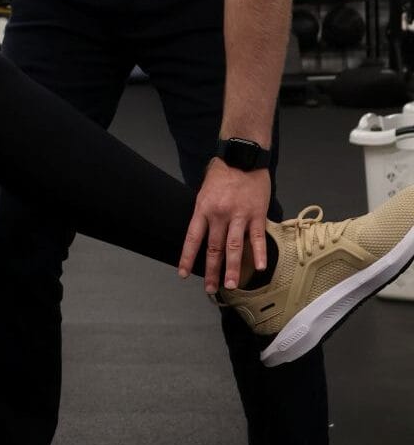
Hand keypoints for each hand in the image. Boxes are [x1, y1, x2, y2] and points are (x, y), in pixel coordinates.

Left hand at [176, 160, 271, 294]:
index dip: (187, 258)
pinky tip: (260, 267)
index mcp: (203, 209)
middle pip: (214, 248)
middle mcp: (219, 214)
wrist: (243, 156)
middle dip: (211, 271)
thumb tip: (202, 234)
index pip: (193, 239)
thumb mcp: (204, 191)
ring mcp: (239, 215)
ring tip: (230, 285)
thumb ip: (204, 213)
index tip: (184, 274)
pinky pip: (257, 237)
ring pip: (234, 247)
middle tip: (210, 289)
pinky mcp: (257, 214)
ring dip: (232, 268)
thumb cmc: (222, 173)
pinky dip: (259, 253)